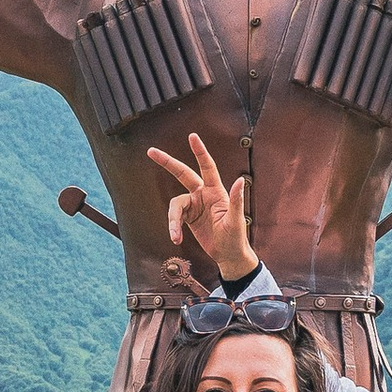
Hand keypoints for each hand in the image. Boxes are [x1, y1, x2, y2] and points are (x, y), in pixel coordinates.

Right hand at [145, 129, 258, 279]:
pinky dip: (173, 227)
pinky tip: (176, 239)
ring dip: (172, 220)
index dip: (199, 151)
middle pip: (182, 173)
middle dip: (167, 162)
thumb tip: (240, 180)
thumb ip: (236, 200)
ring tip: (175, 237)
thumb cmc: (235, 238)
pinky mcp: (188, 217)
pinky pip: (174, 217)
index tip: (192, 136)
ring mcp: (195, 205)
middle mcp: (203, 194)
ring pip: (175, 205)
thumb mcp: (235, 221)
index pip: (207, 166)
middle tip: (151, 151)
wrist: (228, 255)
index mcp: (216, 191)